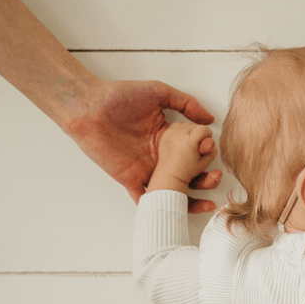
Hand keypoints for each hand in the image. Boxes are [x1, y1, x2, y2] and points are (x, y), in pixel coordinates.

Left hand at [65, 79, 221, 212]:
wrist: (89, 107)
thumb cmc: (120, 96)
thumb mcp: (158, 92)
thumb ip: (185, 103)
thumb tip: (209, 119)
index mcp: (168, 139)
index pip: (193, 152)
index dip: (206, 156)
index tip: (212, 153)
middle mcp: (160, 157)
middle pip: (188, 175)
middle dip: (206, 181)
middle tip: (215, 179)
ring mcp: (147, 171)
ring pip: (173, 191)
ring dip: (191, 200)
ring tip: (206, 201)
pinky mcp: (132, 181)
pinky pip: (148, 200)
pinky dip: (161, 208)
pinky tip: (177, 211)